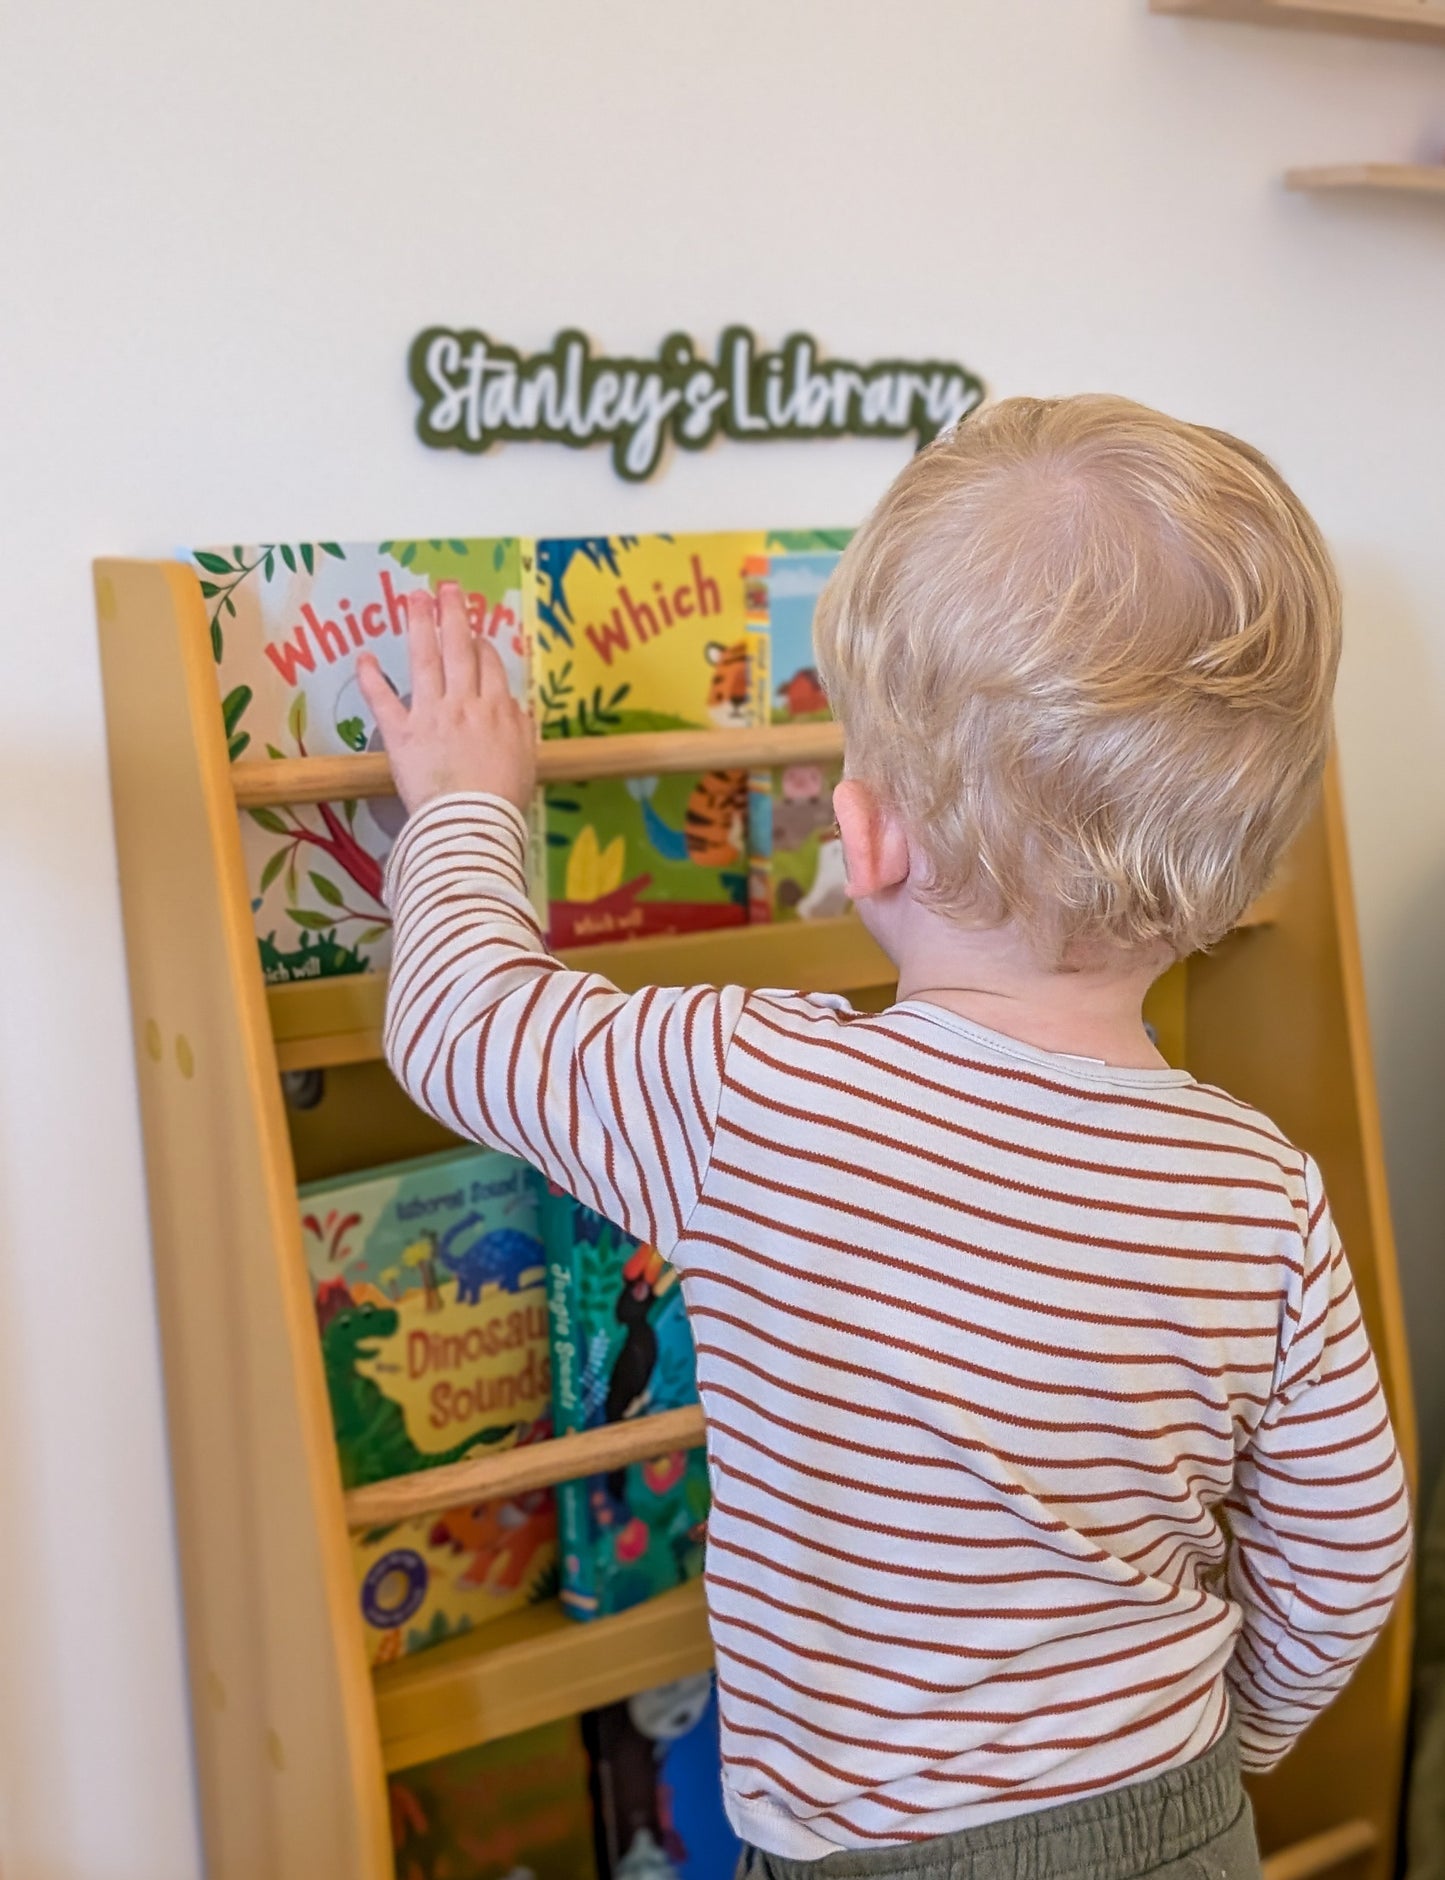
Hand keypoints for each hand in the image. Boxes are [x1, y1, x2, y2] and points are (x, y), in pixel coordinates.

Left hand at [358, 581, 535, 815]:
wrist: (472, 824)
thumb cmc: (502, 800)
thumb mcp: (526, 760)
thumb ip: (520, 728)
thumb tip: (513, 707)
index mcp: (497, 709)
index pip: (489, 665)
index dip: (481, 645)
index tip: (475, 636)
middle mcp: (465, 703)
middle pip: (459, 648)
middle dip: (453, 614)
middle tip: (447, 588)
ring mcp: (431, 714)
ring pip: (425, 660)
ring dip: (419, 625)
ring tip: (414, 597)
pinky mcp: (401, 734)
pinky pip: (382, 700)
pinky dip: (372, 678)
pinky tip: (364, 657)